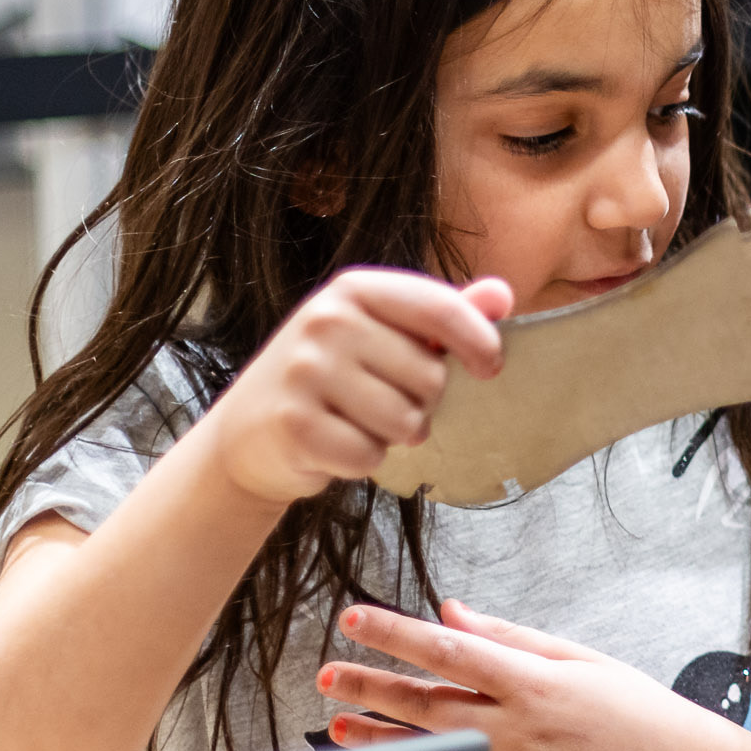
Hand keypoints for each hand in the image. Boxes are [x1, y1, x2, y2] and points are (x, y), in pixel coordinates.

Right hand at [204, 270, 509, 505]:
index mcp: (354, 289)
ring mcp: (304, 371)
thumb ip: (443, 315)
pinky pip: (369, 455)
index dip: (480, 343)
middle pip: (431, 377)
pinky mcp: (294, 423)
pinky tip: (334, 446)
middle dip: (421, 402)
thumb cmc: (331, 379)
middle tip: (381, 401)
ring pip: (405, 421)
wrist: (248, 434)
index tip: (490, 369)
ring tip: (358, 422)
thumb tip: (503, 295)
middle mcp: (325, 321)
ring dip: (393, 435)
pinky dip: (362, 461)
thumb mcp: (381, 334)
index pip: (441, 309)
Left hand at [318, 599, 733, 750]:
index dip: (395, 634)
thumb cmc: (640, 714)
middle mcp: (516, 730)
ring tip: (339, 724)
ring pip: (427, 750)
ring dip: (378, 736)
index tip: (355, 618)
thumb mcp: (582, 661)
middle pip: (424, 704)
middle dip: (369, 686)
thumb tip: (452, 614)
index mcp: (534, 683)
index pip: (448, 652)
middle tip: (328, 673)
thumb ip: (512, 639)